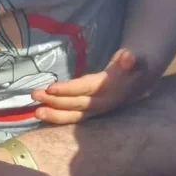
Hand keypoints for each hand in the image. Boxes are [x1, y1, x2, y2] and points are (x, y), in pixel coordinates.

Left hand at [33, 49, 148, 124]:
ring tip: (35, 112)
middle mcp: (101, 103)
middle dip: (55, 101)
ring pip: (72, 115)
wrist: (140, 81)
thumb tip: (128, 57)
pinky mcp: (89, 114)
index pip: (85, 89)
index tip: (51, 88)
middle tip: (34, 95)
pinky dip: (57, 118)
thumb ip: (132, 58)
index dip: (68, 89)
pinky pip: (72, 118)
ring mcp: (95, 111)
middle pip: (75, 104)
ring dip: (53, 114)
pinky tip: (41, 115)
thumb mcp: (136, 59)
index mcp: (109, 88)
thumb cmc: (134, 66)